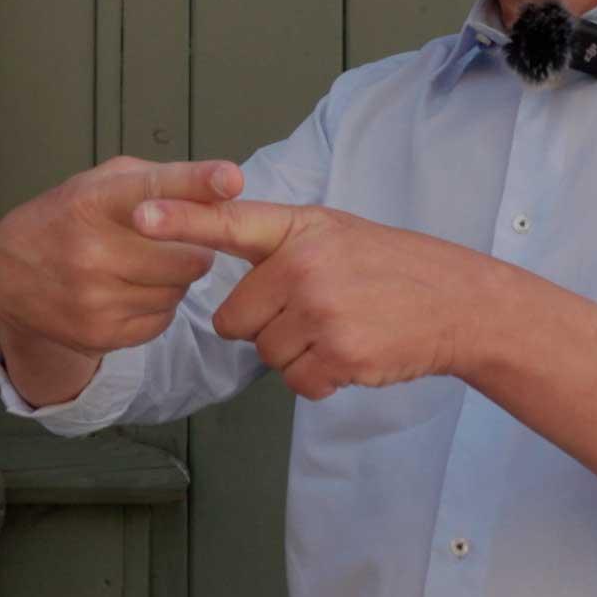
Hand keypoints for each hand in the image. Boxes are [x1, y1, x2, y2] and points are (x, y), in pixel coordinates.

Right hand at [0, 156, 242, 358]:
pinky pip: (162, 320)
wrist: (12, 276)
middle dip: (193, 248)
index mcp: (93, 201)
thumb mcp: (101, 183)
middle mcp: (91, 251)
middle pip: (188, 256)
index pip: (153, 190)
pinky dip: (158, 305)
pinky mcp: (100, 334)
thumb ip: (158, 180)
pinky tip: (132, 290)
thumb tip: (222, 188)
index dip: (196, 183)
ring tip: (143, 265)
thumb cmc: (71, 218)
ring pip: (179, 291)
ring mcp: (94, 298)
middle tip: (173, 242)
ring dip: (175, 278)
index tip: (230, 179)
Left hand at [131, 199, 493, 399]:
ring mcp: (322, 310)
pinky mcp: (340, 353)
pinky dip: (320, 378)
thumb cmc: (391, 268)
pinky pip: (297, 382)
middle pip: (234, 321)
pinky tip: (352, 351)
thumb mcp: (334, 232)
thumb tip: (227, 267)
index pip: (229, 221)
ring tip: (342, 327)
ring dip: (297, 354)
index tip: (139, 214)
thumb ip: (279, 242)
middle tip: (316, 310)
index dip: (180, 220)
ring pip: (265, 355)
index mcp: (300, 228)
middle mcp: (305, 265)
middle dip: (266, 327)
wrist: (457, 303)